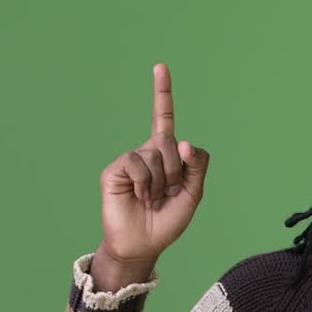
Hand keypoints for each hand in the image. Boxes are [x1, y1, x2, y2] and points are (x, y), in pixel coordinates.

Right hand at [98, 62, 209, 263]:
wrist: (142, 244)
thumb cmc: (167, 221)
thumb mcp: (193, 194)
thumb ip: (196, 166)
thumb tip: (184, 141)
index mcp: (166, 155)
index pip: (163, 118)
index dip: (162, 93)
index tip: (160, 67)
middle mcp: (147, 152)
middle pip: (170, 140)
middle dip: (177, 170)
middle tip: (169, 192)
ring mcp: (130, 160)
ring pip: (156, 152)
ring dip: (161, 181)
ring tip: (152, 198)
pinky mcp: (115, 169)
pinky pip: (137, 163)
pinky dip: (145, 182)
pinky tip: (139, 196)